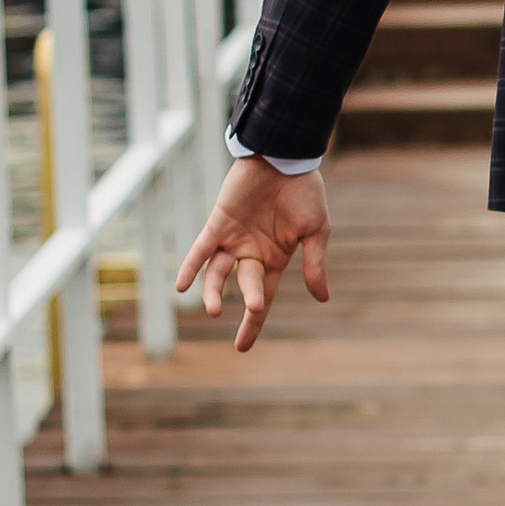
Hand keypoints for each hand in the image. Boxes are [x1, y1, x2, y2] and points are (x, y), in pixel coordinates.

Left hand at [176, 157, 330, 355]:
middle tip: (250, 311)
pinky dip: (191, 266)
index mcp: (274, 259)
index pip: (262, 299)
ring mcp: (232, 238)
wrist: (285, 157)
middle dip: (248, 303)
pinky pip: (201, 248)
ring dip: (213, 291)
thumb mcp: (316, 232)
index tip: (241, 348)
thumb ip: (315, 264)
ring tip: (212, 308)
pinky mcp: (218, 222)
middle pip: (245, 287)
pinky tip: (182, 285)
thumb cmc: (305, 192)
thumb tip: (322, 298)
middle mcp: (250, 253)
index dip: (252, 323)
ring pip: (218, 272)